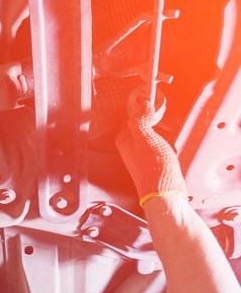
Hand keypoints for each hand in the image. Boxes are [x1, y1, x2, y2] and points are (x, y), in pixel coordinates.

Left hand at [115, 89, 186, 205]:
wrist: (165, 195)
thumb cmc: (154, 170)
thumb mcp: (147, 140)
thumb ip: (140, 121)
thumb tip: (140, 104)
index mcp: (124, 141)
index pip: (128, 117)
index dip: (137, 106)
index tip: (146, 97)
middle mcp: (129, 149)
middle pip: (137, 125)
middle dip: (146, 116)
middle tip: (155, 107)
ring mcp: (140, 156)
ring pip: (146, 134)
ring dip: (155, 127)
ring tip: (162, 121)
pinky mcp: (151, 163)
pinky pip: (154, 144)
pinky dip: (161, 138)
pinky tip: (167, 140)